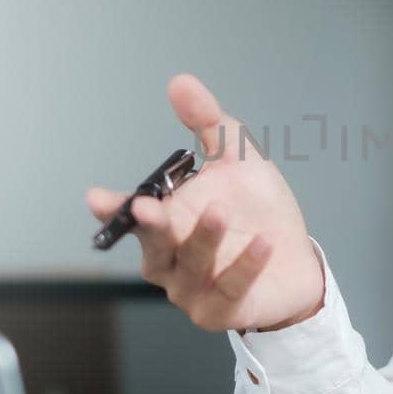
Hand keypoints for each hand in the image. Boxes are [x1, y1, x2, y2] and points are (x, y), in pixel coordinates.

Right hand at [85, 73, 324, 332]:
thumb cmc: (256, 212)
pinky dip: (244, 265)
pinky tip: (263, 243)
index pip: (129, 218)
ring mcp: (192, 289)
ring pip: (190, 266)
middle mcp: (170, 259)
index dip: (111, 209)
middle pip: (153, 244)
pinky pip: (230, 289)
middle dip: (150, 226)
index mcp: (165, 222)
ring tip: (219, 212)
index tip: (97, 197)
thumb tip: (179, 82)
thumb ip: (208, 123)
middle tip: (146, 208)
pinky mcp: (221, 311)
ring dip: (203, 239)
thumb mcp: (236, 161)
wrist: (295, 261)